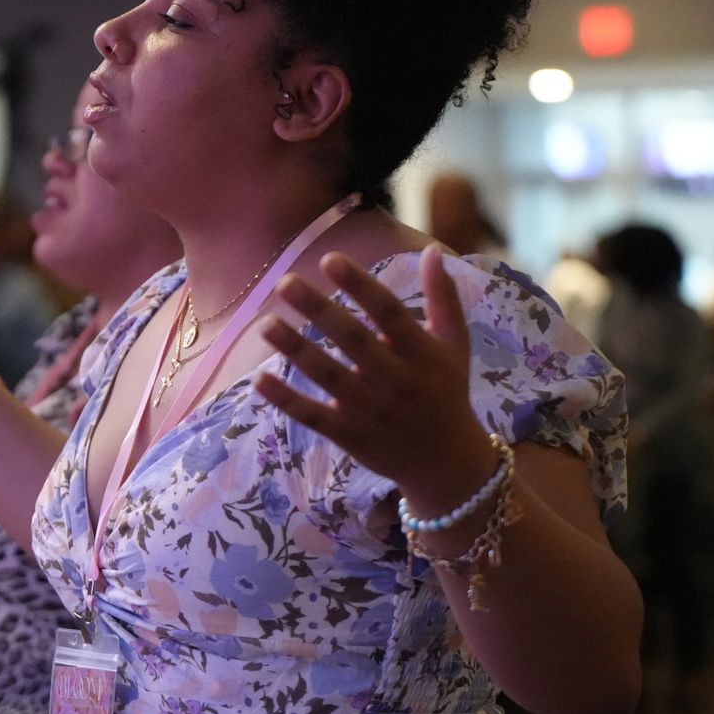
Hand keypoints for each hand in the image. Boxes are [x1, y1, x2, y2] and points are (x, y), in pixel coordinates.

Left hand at [253, 244, 494, 506]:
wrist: (447, 462)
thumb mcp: (454, 345)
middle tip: (285, 282)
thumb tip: (430, 251)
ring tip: (266, 323)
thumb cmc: (446, 391)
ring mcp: (371, 410)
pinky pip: (313, 415)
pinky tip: (259, 379)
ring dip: (296, 350)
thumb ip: (442, 298)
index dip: (360, 285)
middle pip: (353, 340)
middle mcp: (395, 379)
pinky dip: (286, 399)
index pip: (388, 312)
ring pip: (328, 376)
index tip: (330, 259)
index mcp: (421, 352)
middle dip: (319, 310)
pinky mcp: (350, 435)